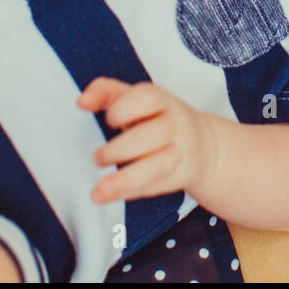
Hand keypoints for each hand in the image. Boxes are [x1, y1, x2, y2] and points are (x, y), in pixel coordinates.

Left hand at [77, 78, 217, 203]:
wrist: (206, 146)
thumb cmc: (160, 120)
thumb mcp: (137, 100)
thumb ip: (107, 93)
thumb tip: (82, 101)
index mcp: (163, 100)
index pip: (147, 98)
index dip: (124, 109)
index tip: (108, 120)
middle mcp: (176, 124)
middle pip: (152, 135)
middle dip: (120, 149)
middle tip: (97, 158)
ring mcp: (182, 151)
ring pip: (158, 166)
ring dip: (125, 179)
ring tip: (99, 190)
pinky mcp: (181, 176)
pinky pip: (157, 186)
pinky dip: (132, 192)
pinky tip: (113, 195)